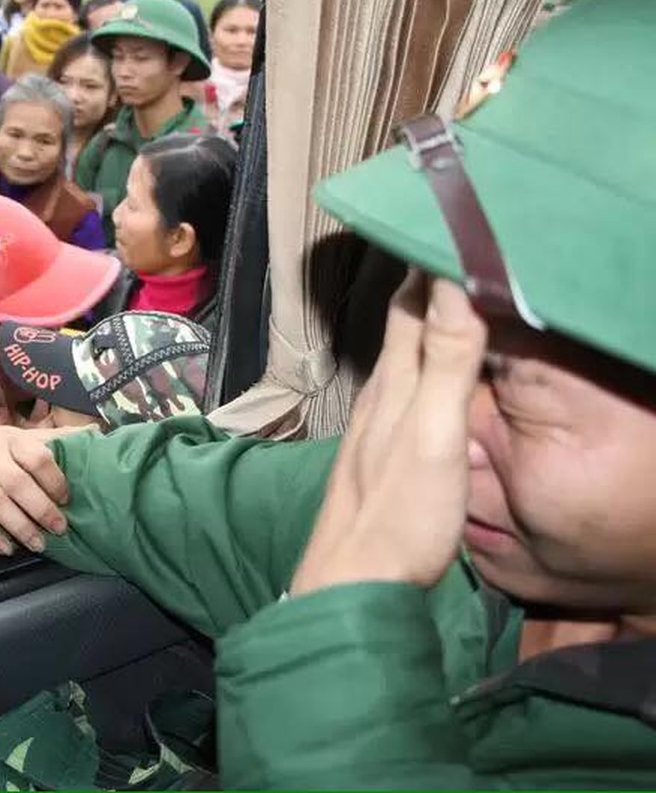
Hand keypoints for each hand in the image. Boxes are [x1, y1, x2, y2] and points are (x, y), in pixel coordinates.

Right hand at [0, 425, 90, 555]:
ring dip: (19, 526)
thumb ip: (54, 437)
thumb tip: (95, 430)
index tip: (66, 499)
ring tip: (38, 544)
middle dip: (41, 509)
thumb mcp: (17, 435)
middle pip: (18, 484)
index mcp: (10, 440)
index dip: (55, 479)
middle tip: (60, 529)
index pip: (37, 457)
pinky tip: (7, 548)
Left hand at [290, 273, 487, 594]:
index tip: (443, 219)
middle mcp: (379, 397)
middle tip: (454, 244)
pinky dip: (423, 368)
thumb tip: (450, 283)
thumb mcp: (434, 436)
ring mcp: (375, 427)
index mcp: (394, 384)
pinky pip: (405, 392)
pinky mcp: (379, 457)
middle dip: (427, 284)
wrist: (351, 585)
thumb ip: (446, 364)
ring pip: (402, 358)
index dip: (427, 262)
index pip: (411, 305)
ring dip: (425, 324)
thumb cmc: (396, 515)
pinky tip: (431, 376)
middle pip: (404, 327)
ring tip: (450, 296)